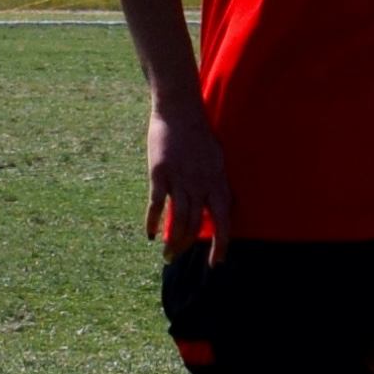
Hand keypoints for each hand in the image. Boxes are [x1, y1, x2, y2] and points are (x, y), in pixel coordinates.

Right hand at [145, 96, 235, 260]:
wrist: (180, 111)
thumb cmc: (200, 136)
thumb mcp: (217, 162)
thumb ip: (217, 186)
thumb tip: (222, 207)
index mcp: (217, 183)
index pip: (224, 222)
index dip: (221, 245)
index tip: (215, 263)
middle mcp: (201, 185)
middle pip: (196, 226)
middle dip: (187, 247)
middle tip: (177, 259)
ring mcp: (180, 180)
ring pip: (178, 220)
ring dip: (172, 241)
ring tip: (167, 254)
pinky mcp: (160, 174)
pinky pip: (156, 204)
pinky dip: (152, 221)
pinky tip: (150, 234)